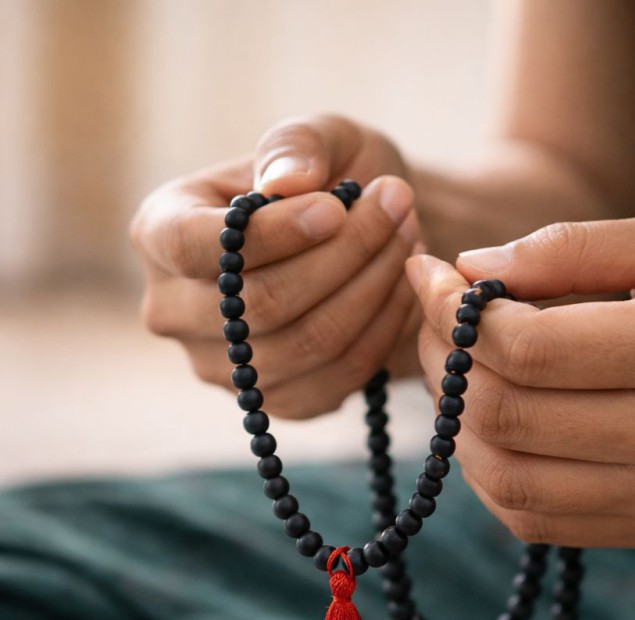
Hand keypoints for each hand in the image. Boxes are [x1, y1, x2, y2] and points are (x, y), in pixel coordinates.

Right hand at [130, 115, 422, 418]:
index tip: (337, 208)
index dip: (272, 233)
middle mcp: (175, 310)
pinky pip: (340, 374)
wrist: (357, 240)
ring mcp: (225, 366)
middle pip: (261, 303)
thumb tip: (287, 184)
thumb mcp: (318, 138)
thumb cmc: (329, 182)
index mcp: (160, 232)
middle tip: (398, 209)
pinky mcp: (277, 400)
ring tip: (408, 237)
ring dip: (374, 288)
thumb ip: (298, 146)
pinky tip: (403, 286)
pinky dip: (383, 329)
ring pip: (309, 343)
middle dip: (345, 254)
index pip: (194, 246)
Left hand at [406, 210, 634, 547]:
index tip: (428, 275)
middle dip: (445, 362)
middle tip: (435, 323)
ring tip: (458, 372)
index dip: (454, 311)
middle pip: (507, 414)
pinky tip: (491, 427)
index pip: (529, 347)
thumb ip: (571, 249)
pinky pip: (535, 519)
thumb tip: (466, 271)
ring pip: (507, 478)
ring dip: (457, 423)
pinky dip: (489, 474)